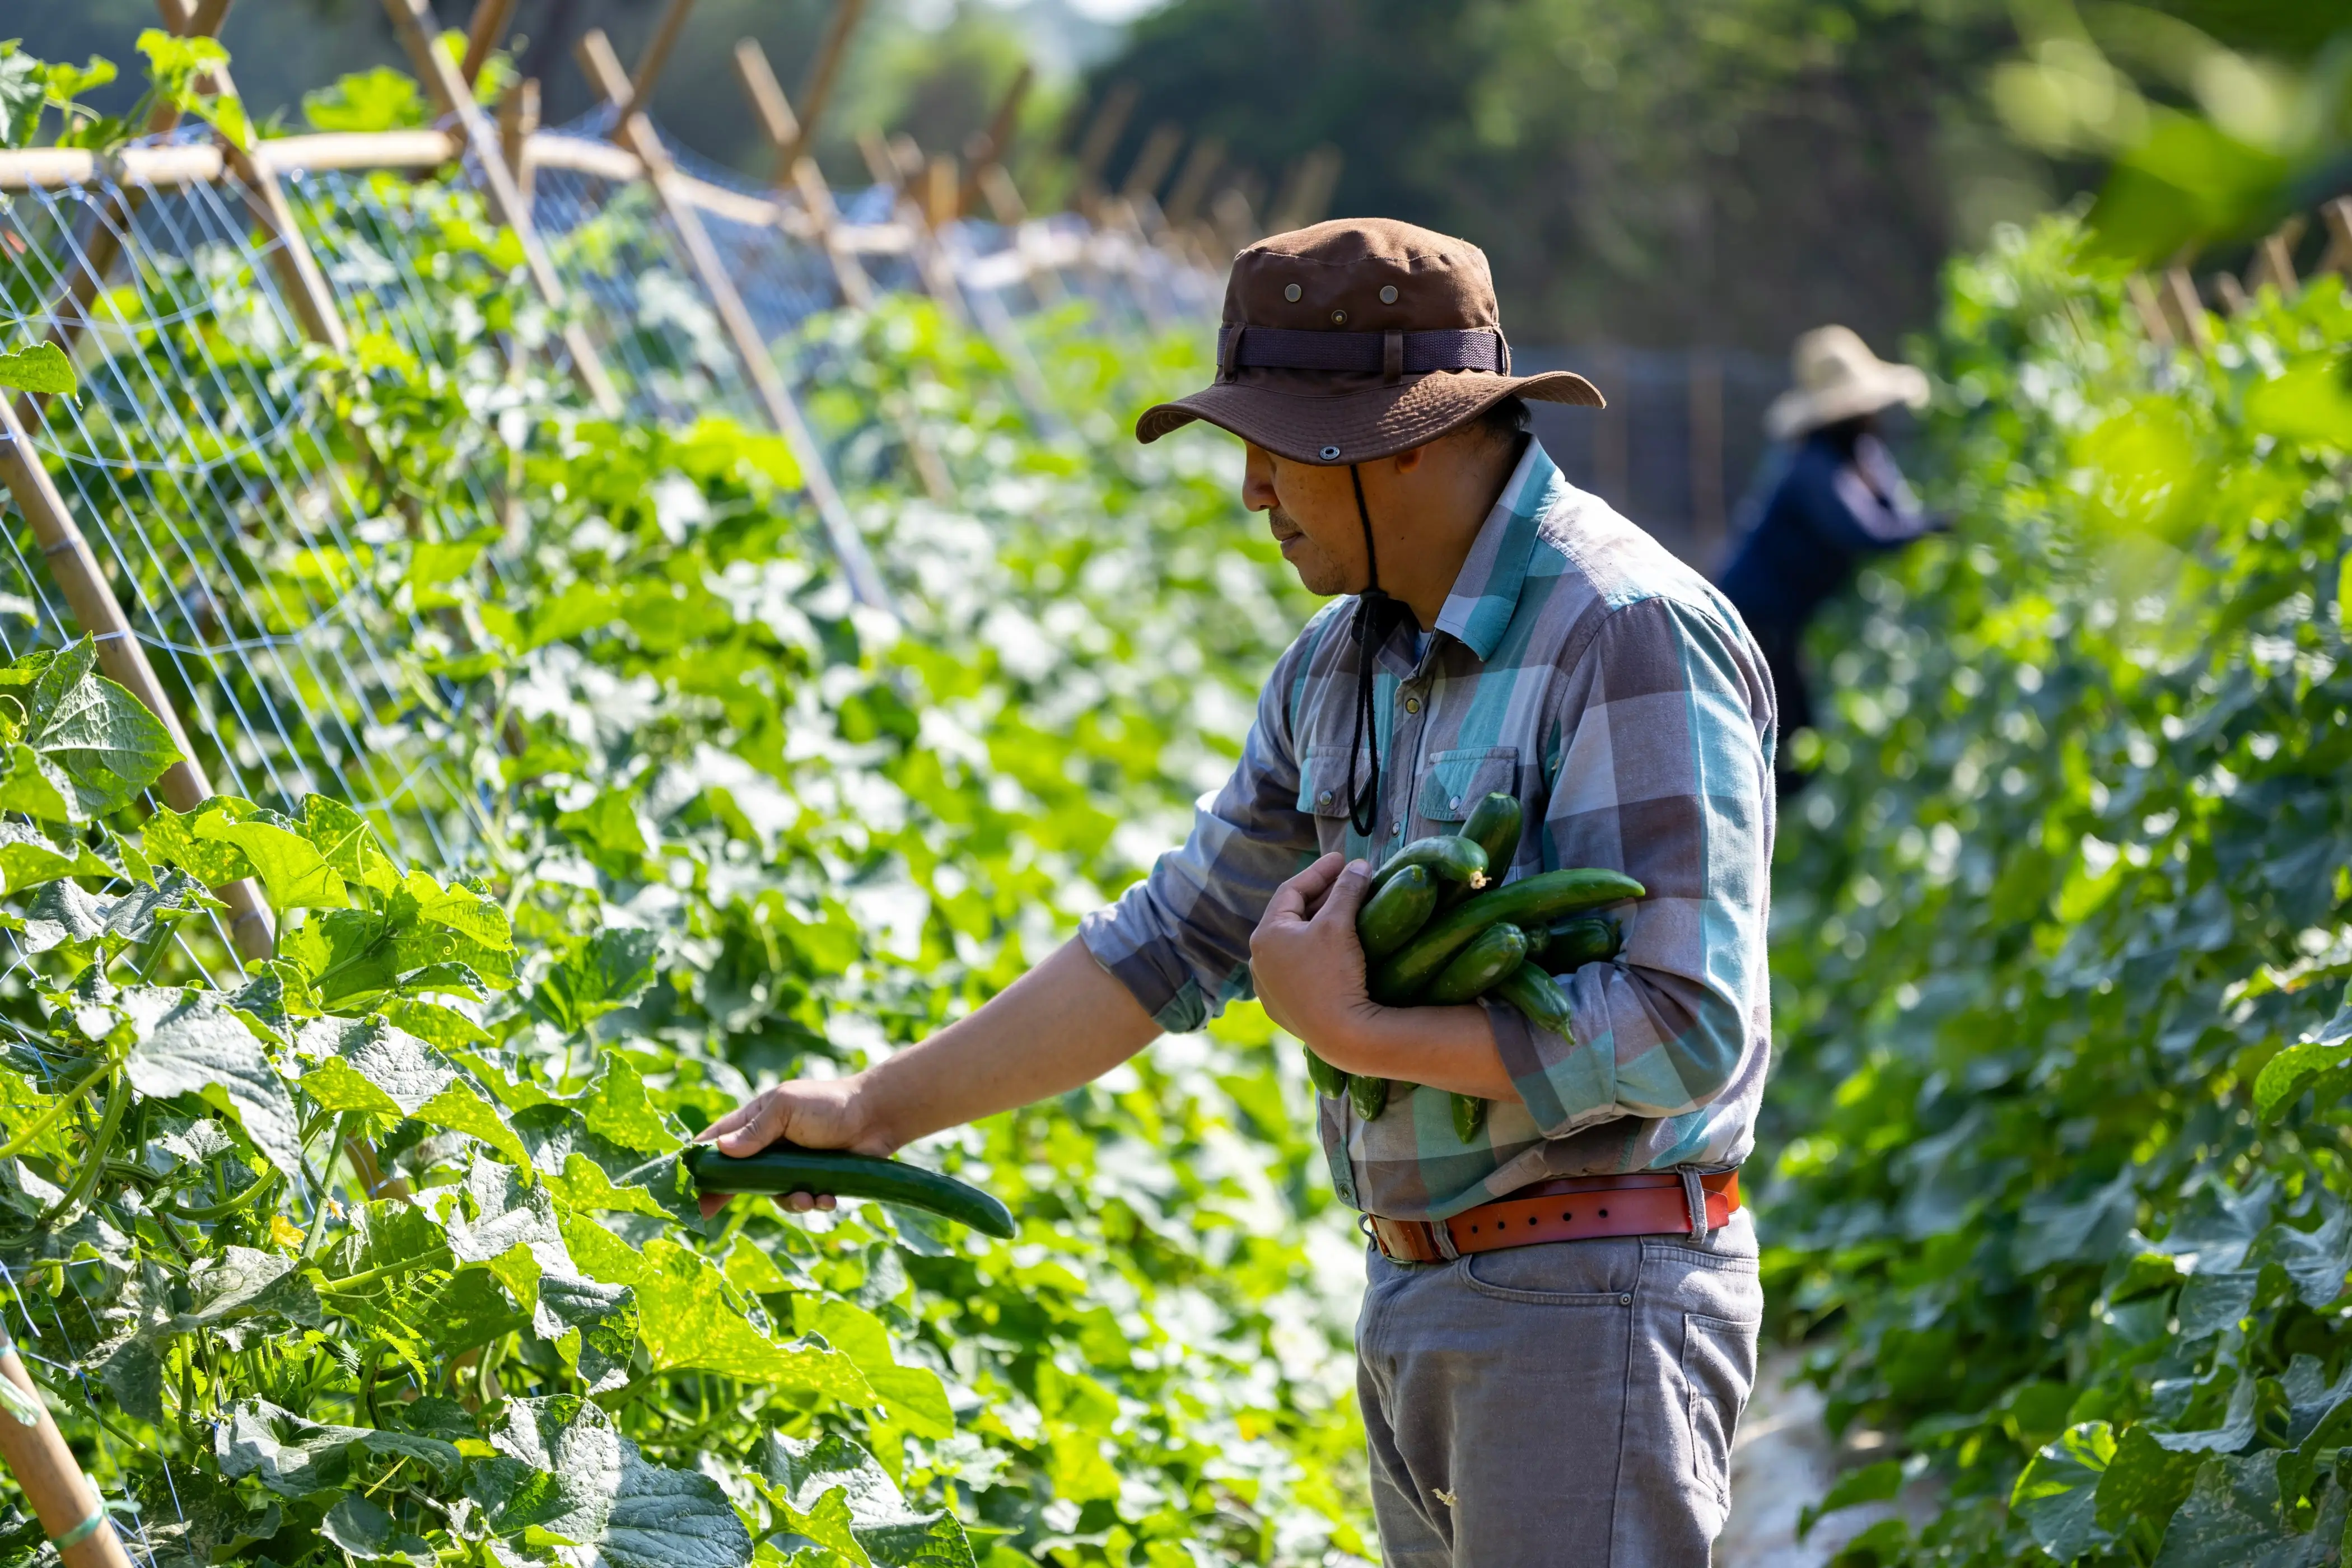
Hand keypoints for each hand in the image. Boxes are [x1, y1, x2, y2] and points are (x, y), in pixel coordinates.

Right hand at [695, 1074, 893, 1218]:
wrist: (877, 1115)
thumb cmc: (829, 1103)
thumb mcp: (787, 1108)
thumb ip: (756, 1130)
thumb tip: (720, 1150)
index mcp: (754, 1122)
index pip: (715, 1144)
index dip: (696, 1164)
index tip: (679, 1186)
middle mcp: (767, 1147)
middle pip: (734, 1177)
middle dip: (723, 1196)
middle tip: (706, 1215)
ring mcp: (789, 1166)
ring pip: (771, 1195)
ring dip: (788, 1201)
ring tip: (808, 1197)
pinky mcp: (813, 1182)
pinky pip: (803, 1202)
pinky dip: (814, 1203)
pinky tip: (828, 1197)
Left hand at [1249, 853, 1379, 1059]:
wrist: (1341, 1035)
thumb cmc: (1333, 973)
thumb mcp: (1339, 923)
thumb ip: (1347, 889)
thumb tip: (1358, 865)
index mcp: (1265, 935)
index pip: (1292, 890)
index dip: (1320, 872)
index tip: (1342, 859)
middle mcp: (1259, 961)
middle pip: (1292, 918)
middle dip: (1321, 898)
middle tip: (1348, 883)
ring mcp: (1269, 989)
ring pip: (1295, 946)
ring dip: (1318, 928)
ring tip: (1344, 915)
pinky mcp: (1284, 1010)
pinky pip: (1299, 972)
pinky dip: (1316, 955)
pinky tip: (1335, 952)